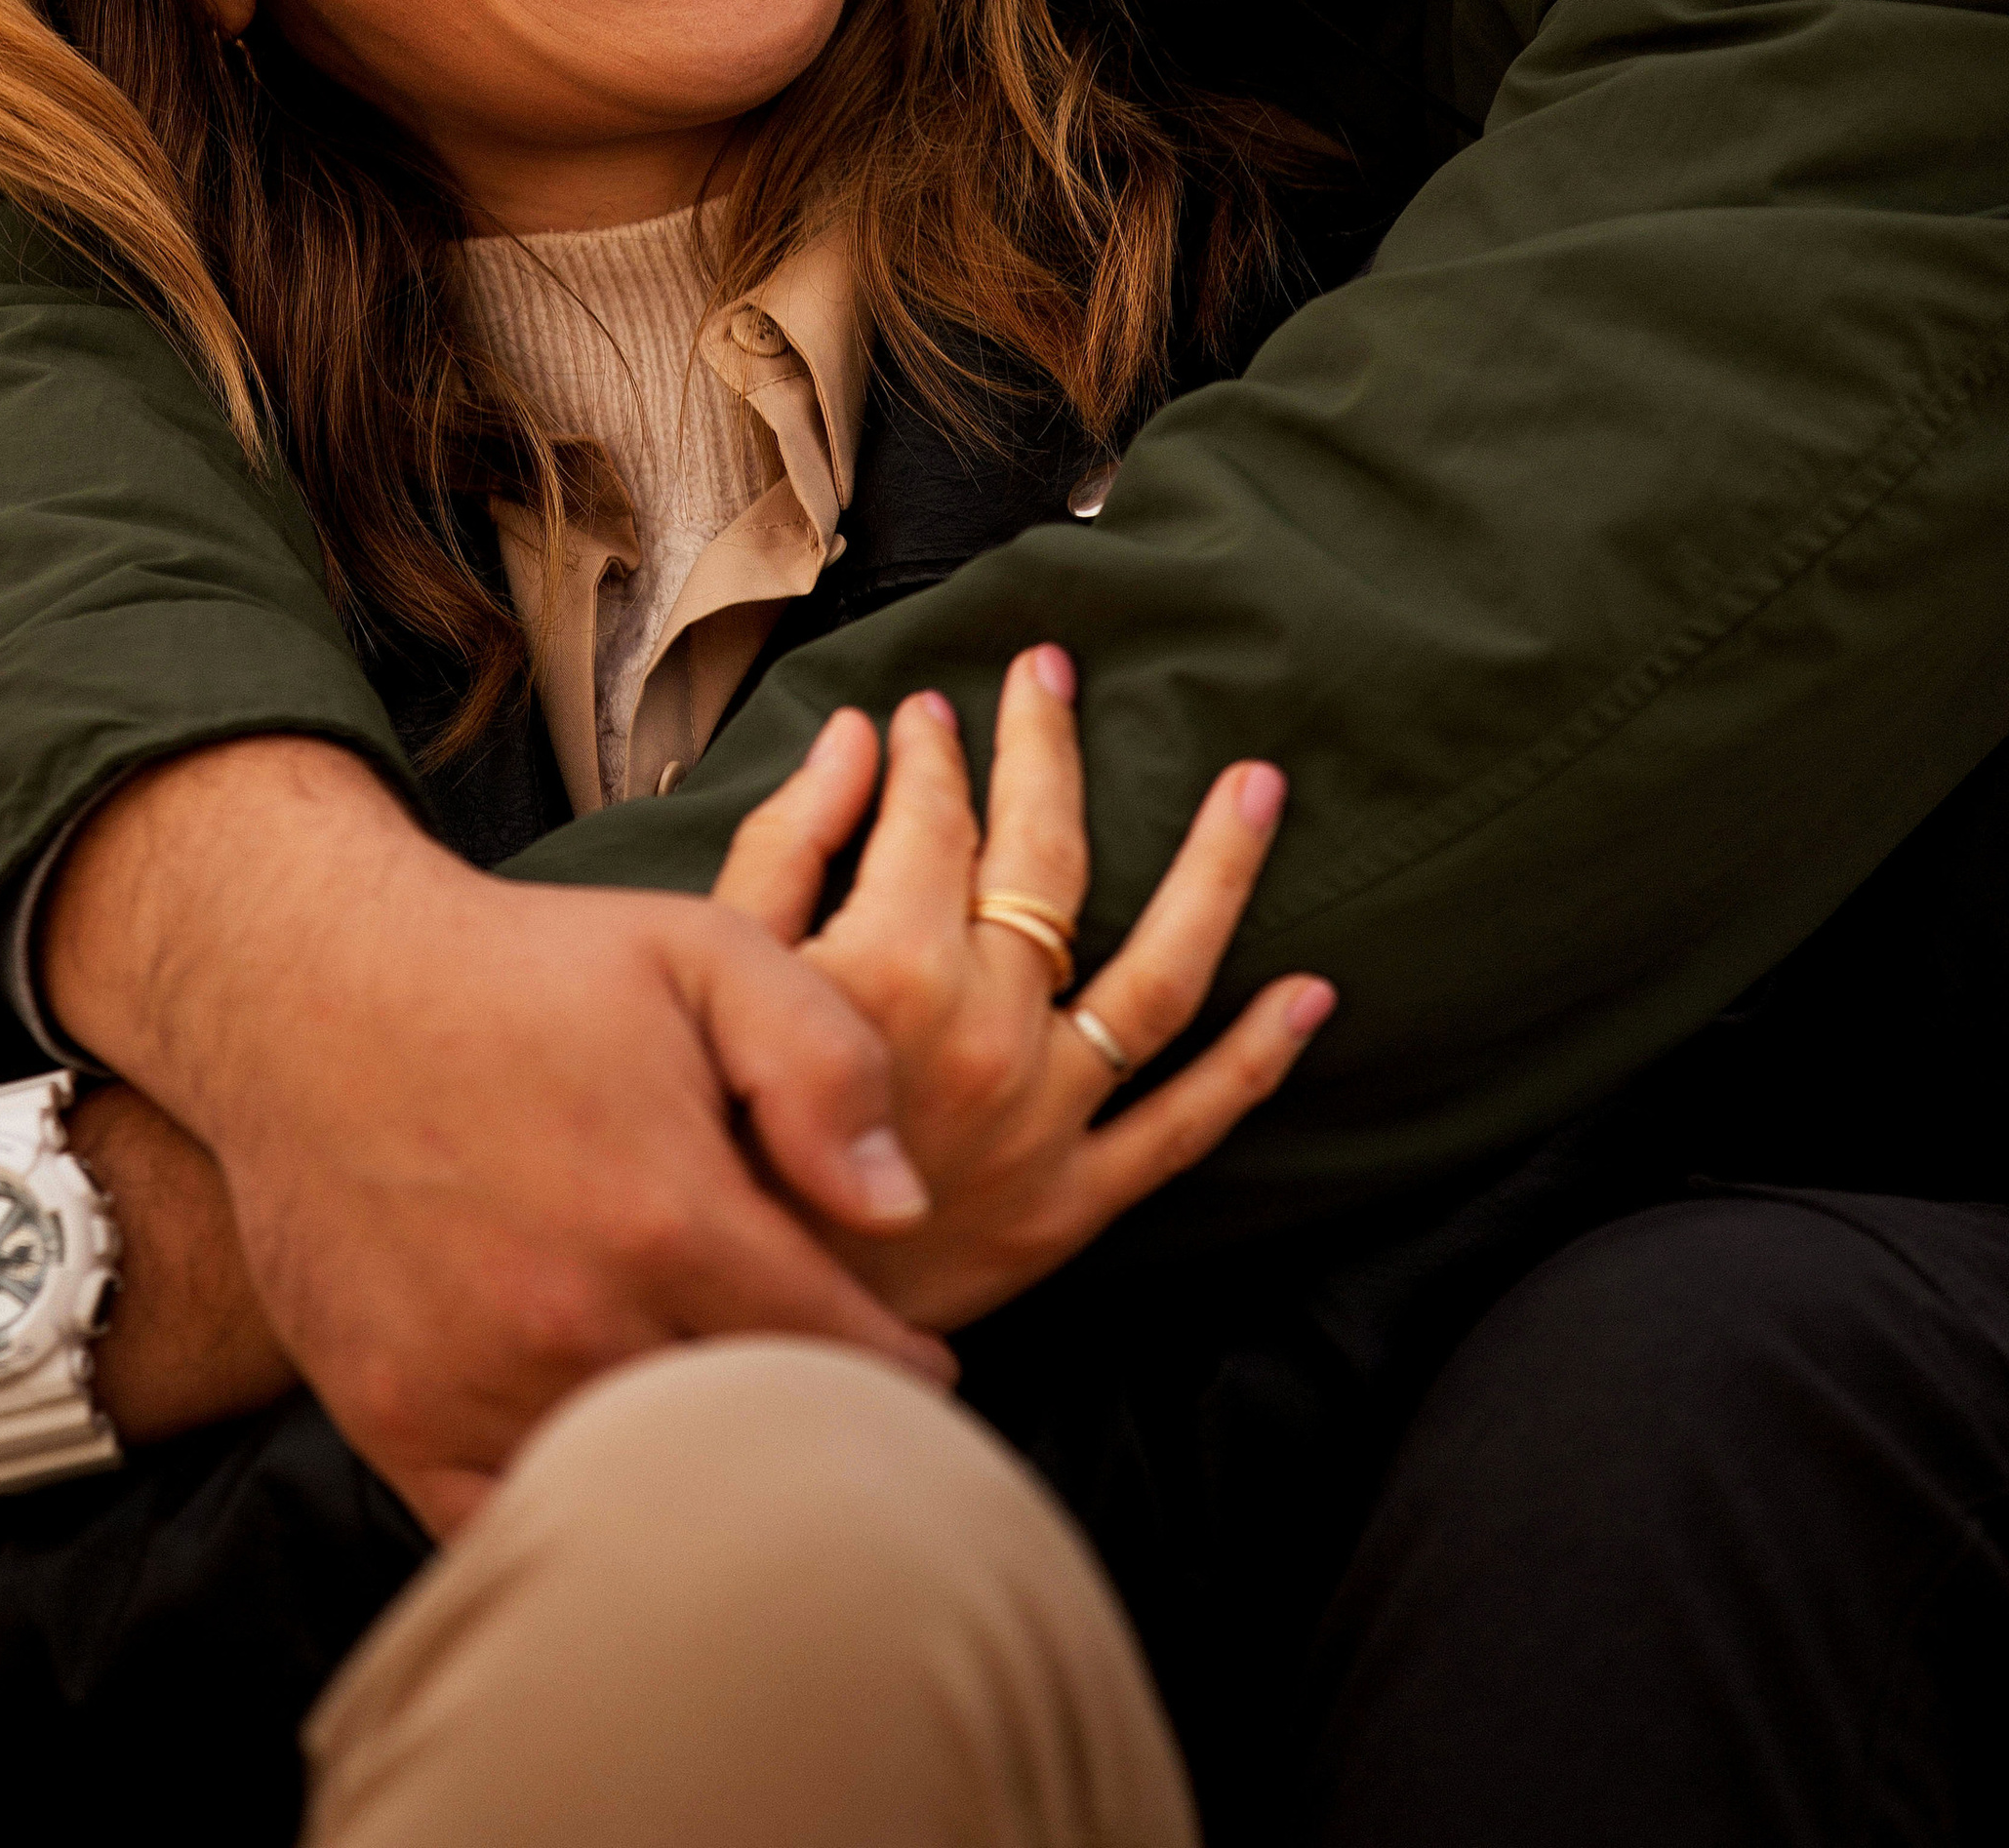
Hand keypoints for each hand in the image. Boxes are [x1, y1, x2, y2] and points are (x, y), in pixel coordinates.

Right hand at [39, 738, 950, 1515]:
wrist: (312, 990)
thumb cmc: (526, 968)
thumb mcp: (703, 954)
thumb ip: (826, 1062)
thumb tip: (903, 1208)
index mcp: (666, 1213)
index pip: (830, 1349)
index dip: (891, 1369)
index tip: (921, 1375)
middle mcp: (572, 1318)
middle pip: (742, 1436)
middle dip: (808, 1429)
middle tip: (847, 1427)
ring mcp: (475, 1381)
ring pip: (633, 1489)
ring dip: (698, 1479)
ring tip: (746, 1457)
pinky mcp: (395, 1417)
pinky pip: (508, 1528)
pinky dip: (574, 1519)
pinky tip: (619, 1484)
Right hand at [714, 649, 1332, 1325]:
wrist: (718, 1335)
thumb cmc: (697, 1142)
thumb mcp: (707, 976)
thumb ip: (787, 846)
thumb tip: (863, 737)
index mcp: (885, 969)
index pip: (934, 818)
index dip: (929, 752)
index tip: (925, 715)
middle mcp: (986, 1034)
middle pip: (1046, 860)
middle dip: (1047, 750)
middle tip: (1053, 672)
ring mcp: (1043, 1124)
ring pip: (1160, 975)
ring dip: (1218, 870)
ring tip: (1258, 785)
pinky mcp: (1072, 1209)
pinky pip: (1187, 1128)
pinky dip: (1257, 1061)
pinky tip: (1311, 992)